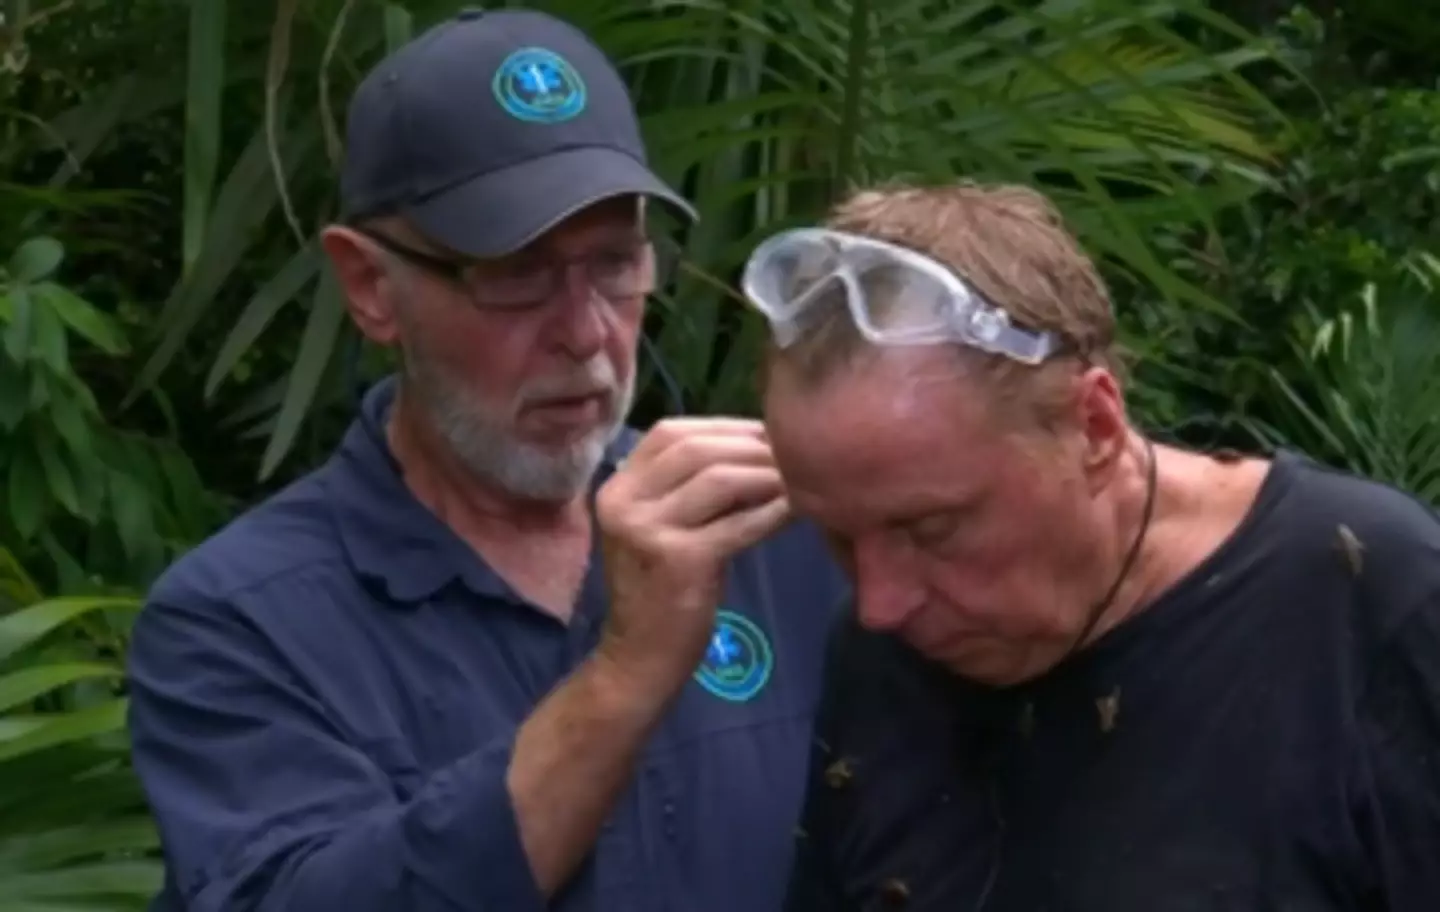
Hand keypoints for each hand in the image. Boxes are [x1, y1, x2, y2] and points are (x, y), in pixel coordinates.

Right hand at [594, 417, 790, 689]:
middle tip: (793, 455)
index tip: (764, 434)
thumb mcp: (661, 528)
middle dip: (750, 446)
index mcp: (616, 488)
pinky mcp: (679, 560)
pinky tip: (797, 512)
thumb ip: (689, 488)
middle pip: (695, 449)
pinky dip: (772, 513)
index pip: (669, 433)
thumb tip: (755, 446)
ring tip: (799, 480)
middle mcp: (623, 502)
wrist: (639, 658)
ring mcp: (647, 530)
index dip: (721, 427)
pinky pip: (738, 523)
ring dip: (766, 475)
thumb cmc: (659, 591)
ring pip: (719, 479)